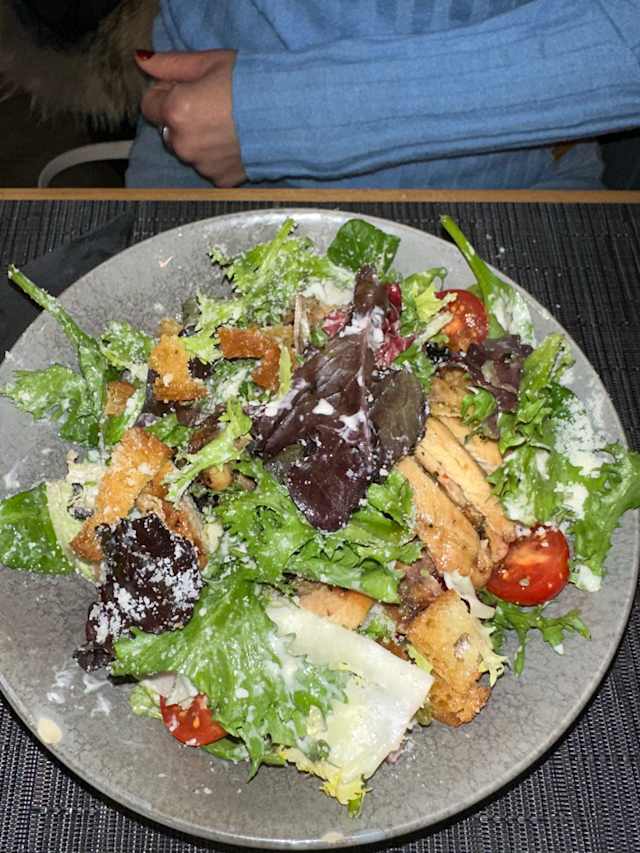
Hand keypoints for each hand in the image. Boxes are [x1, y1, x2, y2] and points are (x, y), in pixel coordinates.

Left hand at [136, 49, 246, 186]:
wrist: (291, 116)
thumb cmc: (252, 84)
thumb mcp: (210, 63)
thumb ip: (170, 65)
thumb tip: (142, 61)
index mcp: (176, 111)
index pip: (149, 106)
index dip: (167, 94)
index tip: (189, 88)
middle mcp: (184, 144)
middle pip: (170, 131)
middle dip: (183, 120)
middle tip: (214, 107)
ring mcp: (203, 166)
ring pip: (190, 152)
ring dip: (201, 141)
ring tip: (229, 126)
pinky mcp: (222, 180)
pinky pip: (211, 168)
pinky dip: (219, 158)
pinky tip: (237, 144)